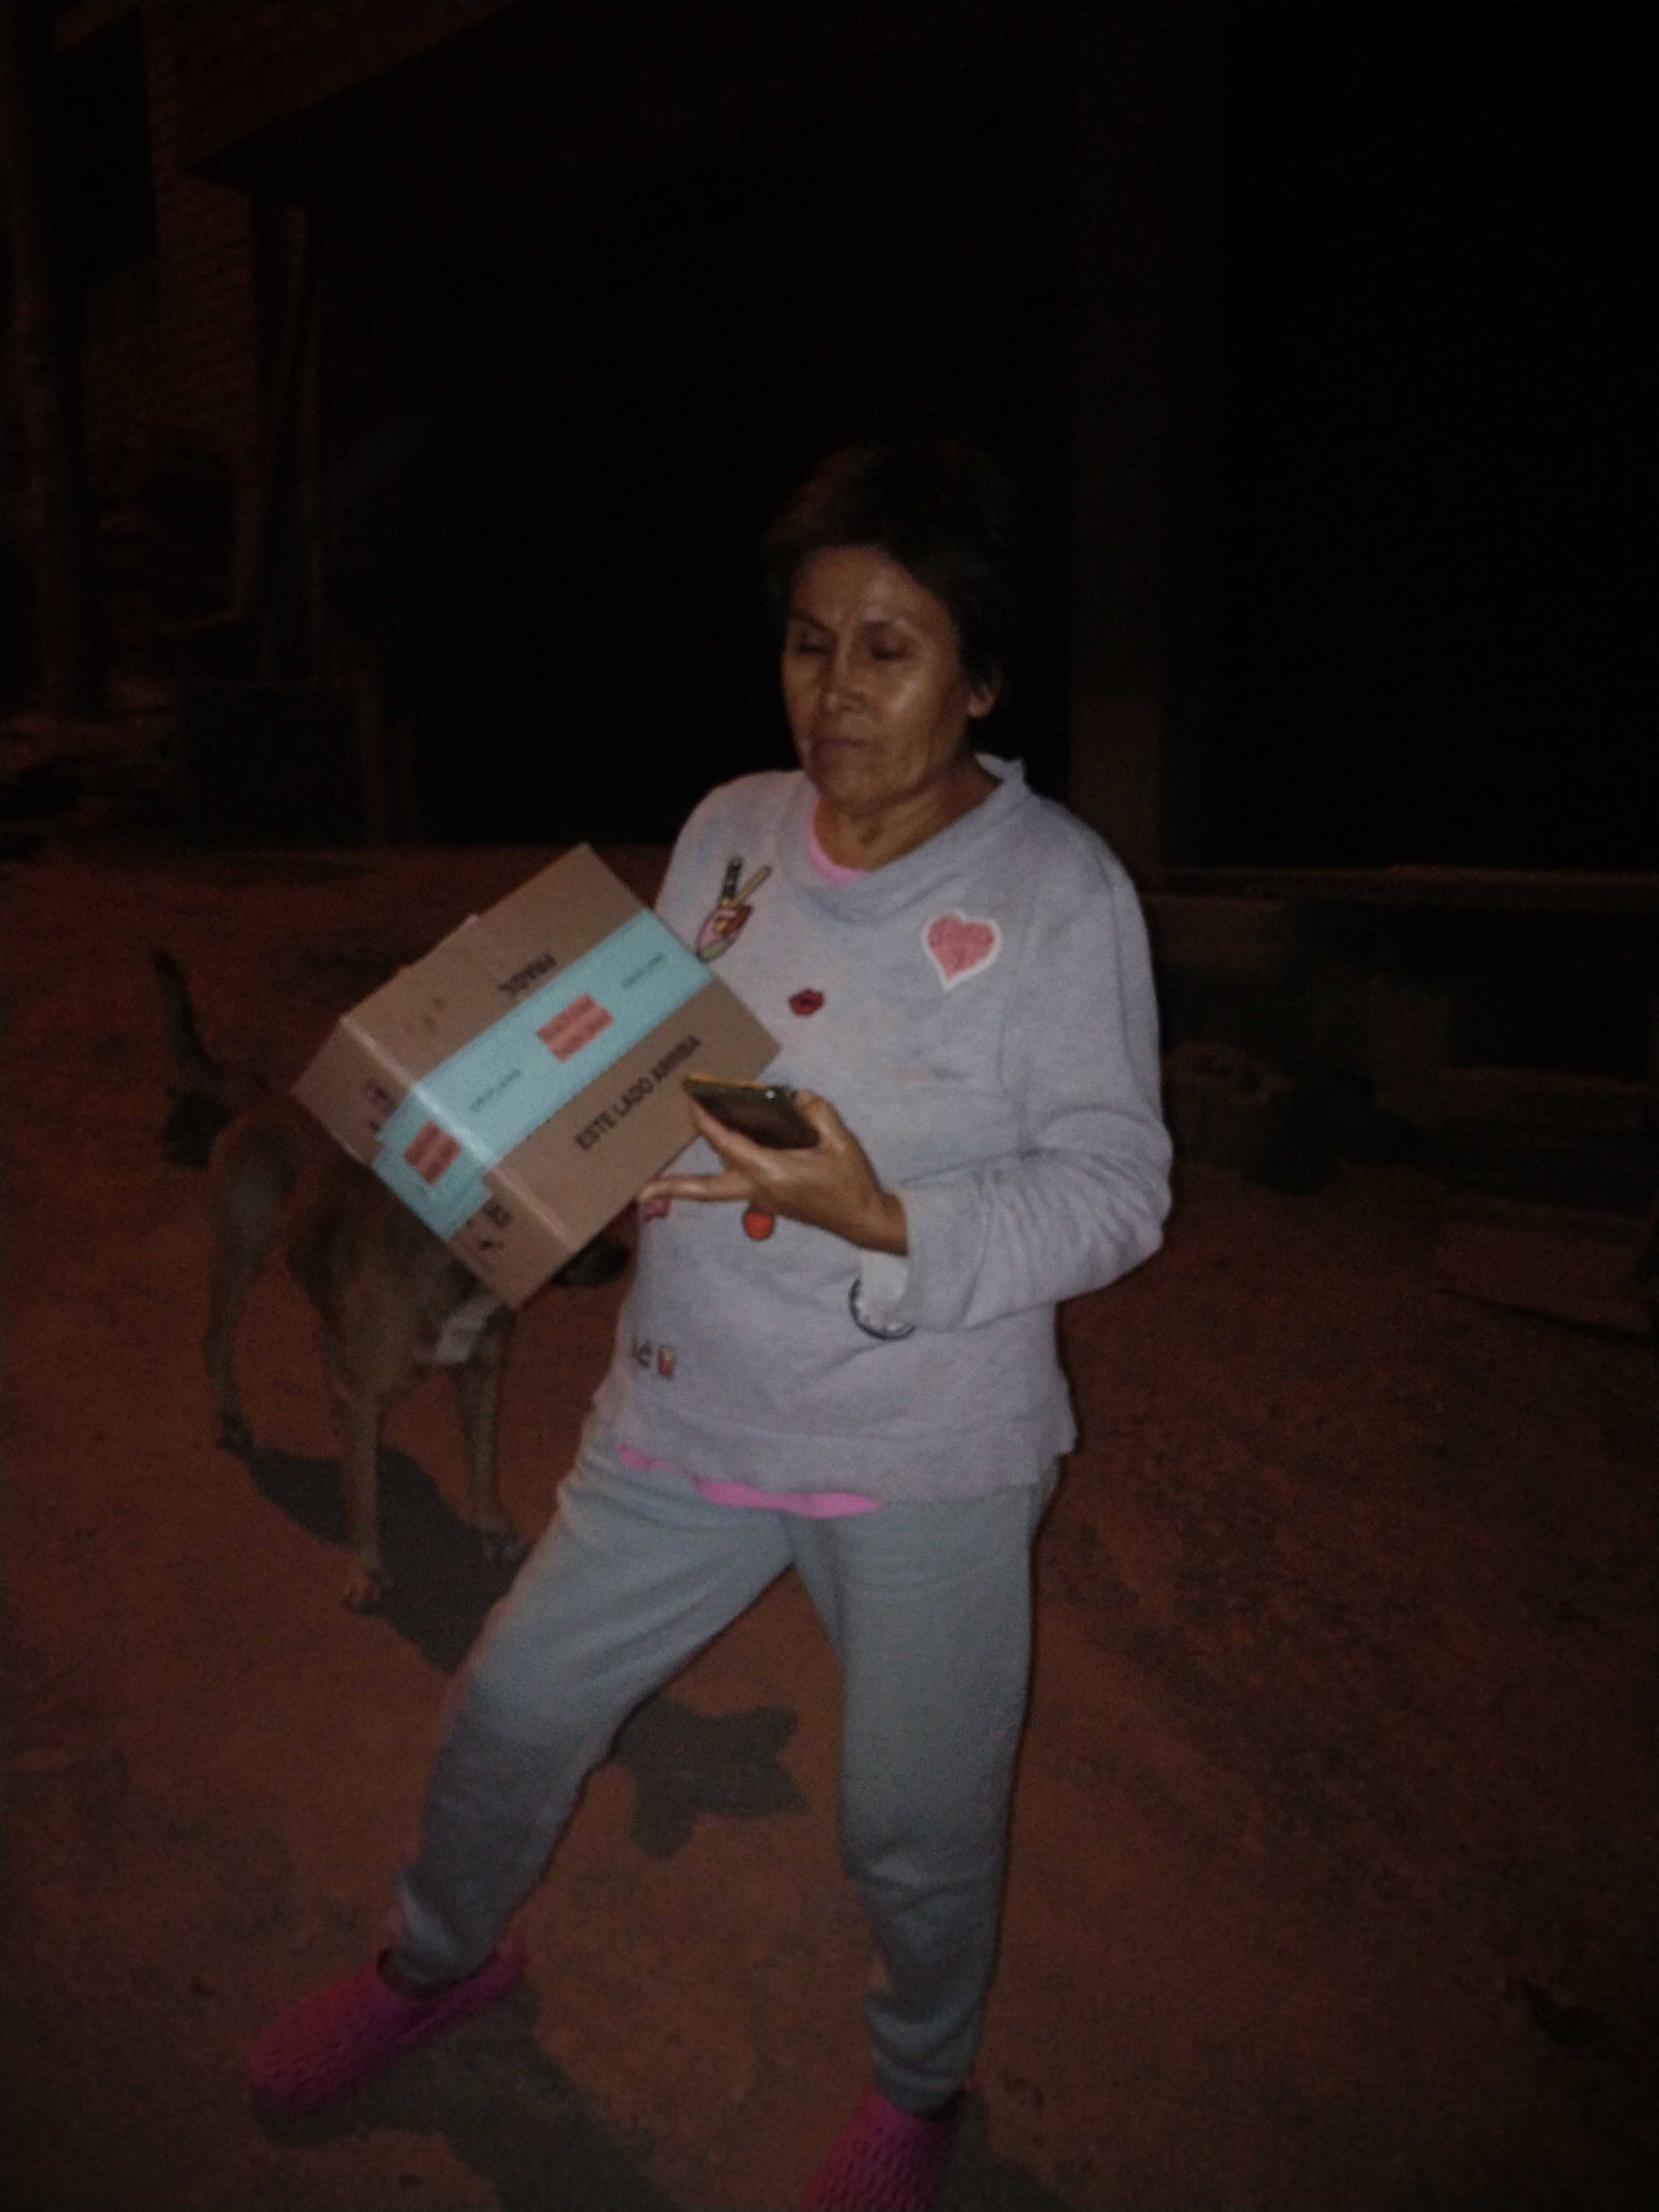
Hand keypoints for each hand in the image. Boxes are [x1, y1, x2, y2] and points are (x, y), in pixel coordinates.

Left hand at [641, 1090, 907, 1253]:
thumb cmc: (851, 1180)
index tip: (690, 1103)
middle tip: (642, 1191)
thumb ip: (817, 1112)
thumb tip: (797, 1097)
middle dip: (675, 1188)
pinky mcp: (768, 1203)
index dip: (707, 1123)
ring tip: (663, 1177)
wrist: (861, 1219)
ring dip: (693, 1182)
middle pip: (707, 1190)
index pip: (729, 1144)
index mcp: (772, 1172)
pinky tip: (727, 1153)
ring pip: (719, 1189)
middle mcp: (758, 1189)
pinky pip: (737, 1185)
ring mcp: (761, 1200)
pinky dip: (724, 1172)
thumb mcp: (840, 1140)